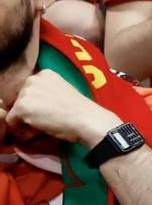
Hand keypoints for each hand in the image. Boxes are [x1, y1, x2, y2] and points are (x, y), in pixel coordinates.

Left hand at [1, 70, 119, 146]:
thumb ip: (48, 93)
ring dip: (23, 120)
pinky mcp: (22, 107)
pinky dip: (19, 129)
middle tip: (41, 121)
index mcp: (45, 73)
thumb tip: (38, 105)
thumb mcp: (64, 92)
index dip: (35, 102)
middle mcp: (33, 79)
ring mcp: (26, 92)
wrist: (88, 120)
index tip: (44, 111)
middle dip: (27, 110)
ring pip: (15, 109)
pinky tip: (34, 132)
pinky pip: (11, 120)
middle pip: (19, 98)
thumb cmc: (81, 110)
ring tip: (39, 127)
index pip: (29, 89)